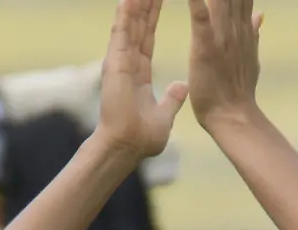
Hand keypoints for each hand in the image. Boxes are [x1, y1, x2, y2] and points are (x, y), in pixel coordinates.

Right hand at [96, 0, 188, 160]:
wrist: (127, 147)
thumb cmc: (141, 138)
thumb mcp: (163, 115)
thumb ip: (172, 99)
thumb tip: (182, 86)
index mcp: (139, 73)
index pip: (147, 37)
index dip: (152, 17)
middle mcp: (127, 64)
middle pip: (138, 26)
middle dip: (144, 3)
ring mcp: (119, 63)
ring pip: (129, 25)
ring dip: (134, 4)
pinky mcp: (115, 65)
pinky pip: (121, 35)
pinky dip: (124, 16)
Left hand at [187, 0, 263, 130]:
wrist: (234, 117)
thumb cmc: (237, 90)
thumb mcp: (250, 56)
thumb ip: (253, 32)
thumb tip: (261, 14)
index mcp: (242, 26)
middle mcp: (235, 26)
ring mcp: (222, 36)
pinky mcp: (206, 47)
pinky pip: (201, 17)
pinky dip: (197, 2)